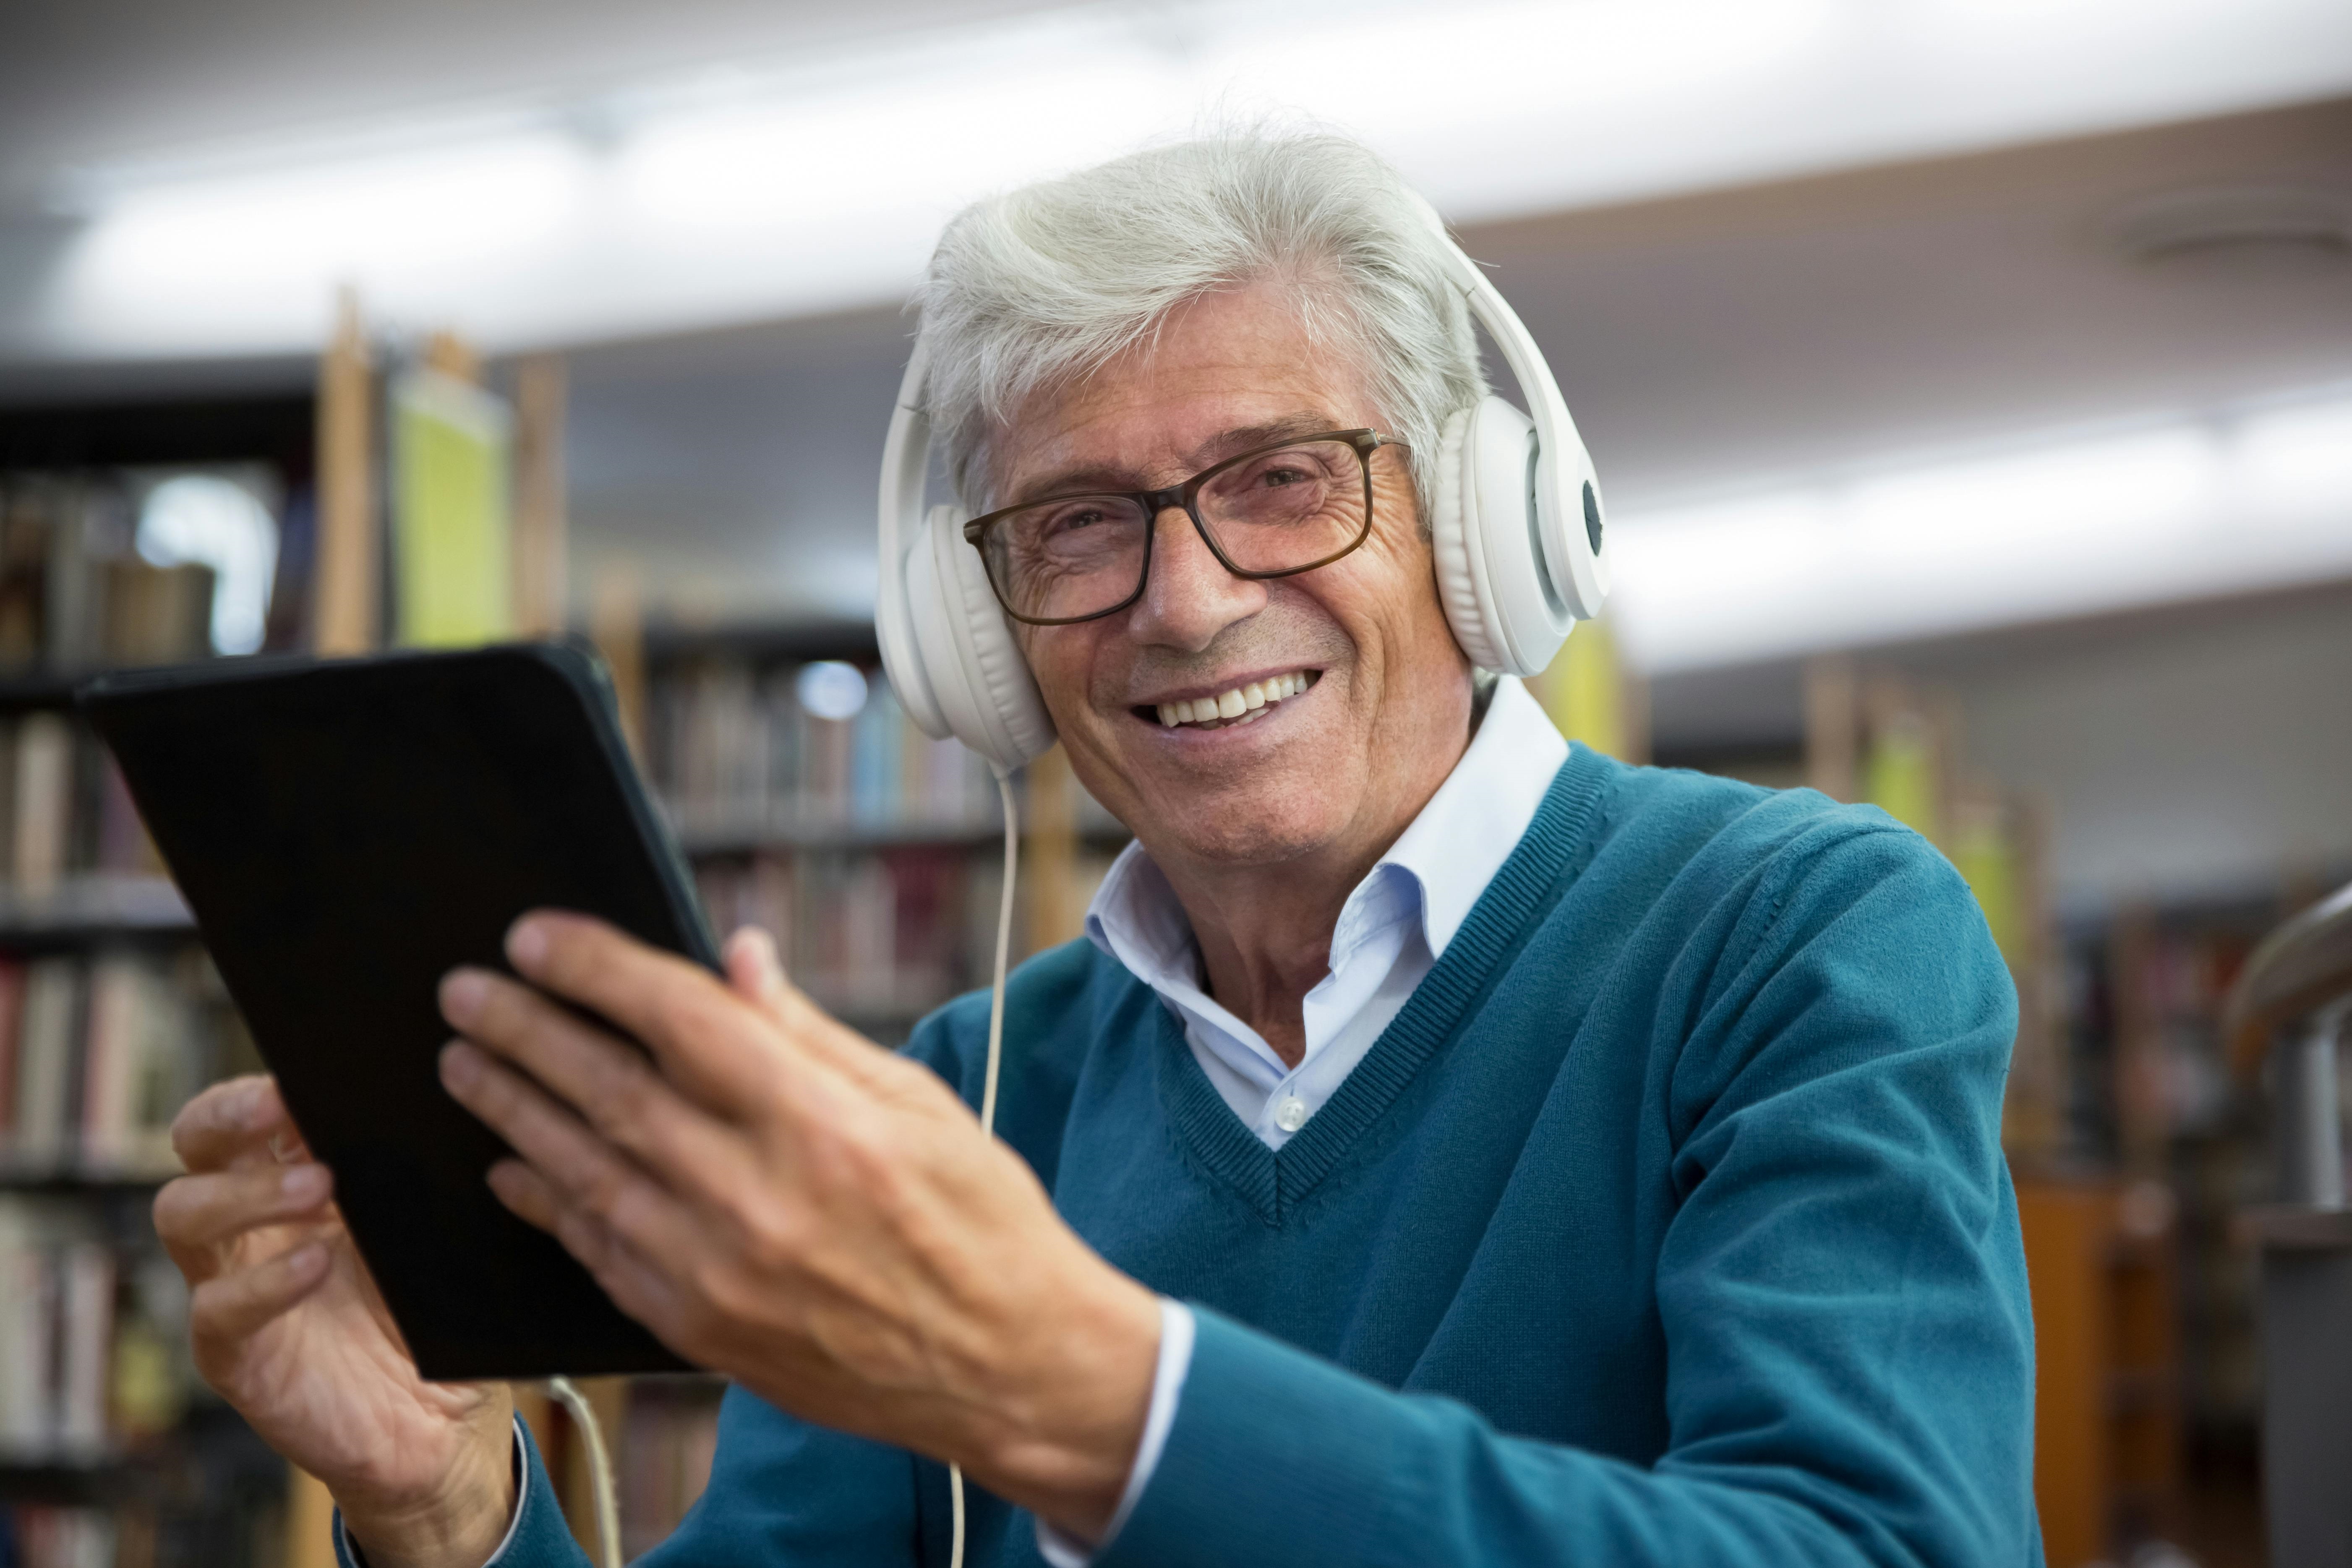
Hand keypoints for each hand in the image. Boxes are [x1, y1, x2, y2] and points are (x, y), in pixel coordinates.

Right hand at [153, 1077, 516, 1567]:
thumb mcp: (430, 1228)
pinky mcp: (234, 1355)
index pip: (244, 1112)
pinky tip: (314, 1265)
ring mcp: (231, 1285)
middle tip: (281, 1105)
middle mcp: (248, 1223)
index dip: (258, 1086)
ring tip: (320, 1185)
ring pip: (184, 1215)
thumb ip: (412, 1172)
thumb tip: (431, 1091)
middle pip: (193, 1146)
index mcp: (291, 1176)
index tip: (302, 1069)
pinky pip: (215, 1310)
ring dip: (246, 1193)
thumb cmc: (434, 1304)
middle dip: (225, 1117)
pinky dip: (263, 1283)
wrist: (443, 1420)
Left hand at [434, 914, 1161, 1542]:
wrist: (1006, 1365)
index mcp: (824, 1125)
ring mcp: (721, 1276)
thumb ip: (809, 1033)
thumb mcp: (918, 1102)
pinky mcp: (703, 1334)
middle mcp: (760, 1200)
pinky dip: (550, 1205)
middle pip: (610, 1093)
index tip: (536, 935)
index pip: (681, 1021)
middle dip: (525, 1031)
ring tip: (464, 1063)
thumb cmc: (979, 1217)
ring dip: (513, 1111)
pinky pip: (602, 1255)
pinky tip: (512, 1166)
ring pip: (585, 1174)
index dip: (599, 969)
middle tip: (464, 991)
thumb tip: (732, 957)